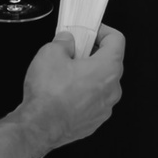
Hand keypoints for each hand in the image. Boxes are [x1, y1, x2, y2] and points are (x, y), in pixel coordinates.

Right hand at [19, 24, 125, 148]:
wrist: (40, 127)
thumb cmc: (49, 94)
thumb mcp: (50, 53)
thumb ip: (63, 42)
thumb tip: (66, 42)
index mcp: (108, 68)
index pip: (117, 40)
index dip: (103, 31)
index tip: (91, 31)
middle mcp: (112, 89)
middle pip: (110, 62)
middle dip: (93, 54)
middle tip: (75, 51)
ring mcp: (105, 108)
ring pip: (101, 84)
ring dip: (88, 76)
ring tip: (66, 74)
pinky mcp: (94, 121)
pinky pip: (93, 101)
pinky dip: (83, 95)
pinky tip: (64, 94)